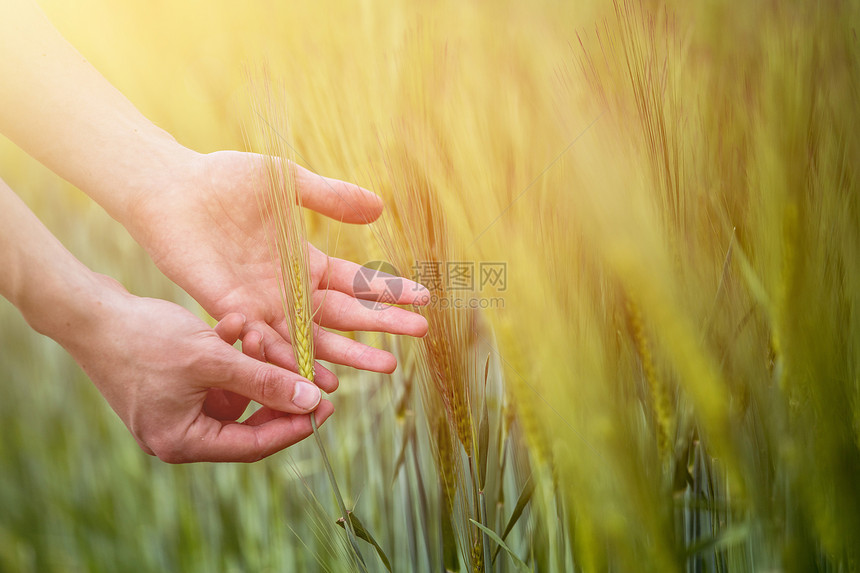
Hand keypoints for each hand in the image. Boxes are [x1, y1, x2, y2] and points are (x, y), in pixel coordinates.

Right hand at [64, 275, 333, 462]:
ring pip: (234, 391)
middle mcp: (178, 432)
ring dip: (252, 362)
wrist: (90, 311)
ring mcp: (175, 409)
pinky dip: (229, 352)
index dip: (293, 426)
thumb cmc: (144, 339)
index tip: (327, 409)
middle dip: (275, 388)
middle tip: (313, 373)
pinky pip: (216, 375)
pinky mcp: (174, 384)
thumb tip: (312, 403)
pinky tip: (234, 323)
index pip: (252, 445)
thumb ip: (264, 382)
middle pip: (246, 420)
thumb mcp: (213, 360)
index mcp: (182, 441)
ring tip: (258, 331)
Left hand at [127, 150, 427, 386]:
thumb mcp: (288, 182)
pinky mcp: (236, 312)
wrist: (171, 188)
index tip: (424, 298)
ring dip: (351, 353)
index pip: (356, 282)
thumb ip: (331, 197)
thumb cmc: (226, 179)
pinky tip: (325, 378)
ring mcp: (264, 304)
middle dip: (383, 325)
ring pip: (316, 338)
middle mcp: (289, 289)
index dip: (389, 291)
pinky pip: (271, 343)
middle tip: (420, 335)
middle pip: (345, 314)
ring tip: (386, 366)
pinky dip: (297, 362)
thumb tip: (379, 208)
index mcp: (304, 261)